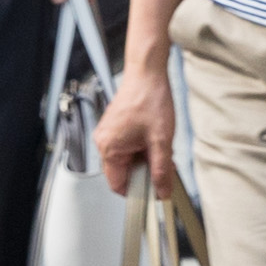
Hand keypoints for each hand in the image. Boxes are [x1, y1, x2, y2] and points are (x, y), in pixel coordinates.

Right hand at [92, 65, 177, 198]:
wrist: (147, 74)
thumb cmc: (149, 100)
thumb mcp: (161, 141)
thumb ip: (161, 170)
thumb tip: (162, 191)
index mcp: (109, 149)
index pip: (117, 184)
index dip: (136, 191)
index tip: (152, 192)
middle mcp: (103, 142)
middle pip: (122, 172)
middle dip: (143, 172)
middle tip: (162, 162)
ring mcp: (108, 133)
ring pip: (126, 159)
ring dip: (144, 158)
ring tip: (158, 143)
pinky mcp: (114, 127)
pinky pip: (126, 147)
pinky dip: (141, 147)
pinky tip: (153, 137)